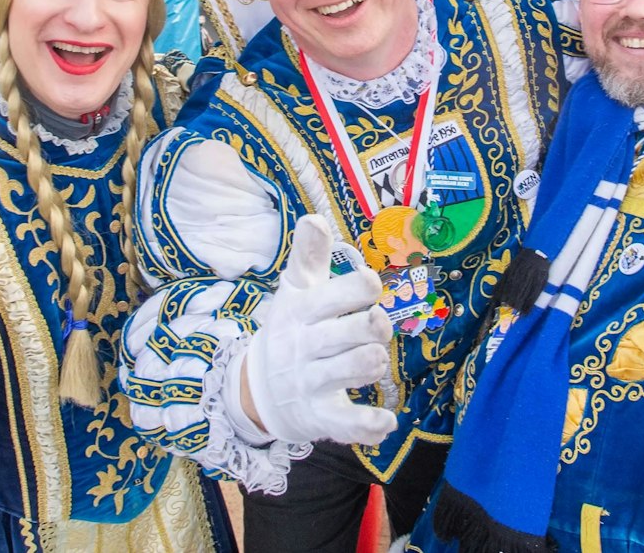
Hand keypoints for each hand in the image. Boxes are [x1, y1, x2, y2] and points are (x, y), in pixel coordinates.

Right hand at [239, 216, 397, 446]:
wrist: (257, 388)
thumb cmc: (291, 328)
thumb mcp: (295, 291)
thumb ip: (309, 256)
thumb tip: (314, 218)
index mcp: (302, 310)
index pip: (334, 293)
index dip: (360, 287)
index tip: (371, 285)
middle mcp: (305, 346)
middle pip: (347, 334)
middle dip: (372, 327)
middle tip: (378, 324)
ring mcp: (311, 382)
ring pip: (351, 371)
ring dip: (372, 364)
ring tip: (374, 359)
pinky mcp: (318, 418)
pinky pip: (346, 423)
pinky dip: (368, 425)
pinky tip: (386, 422)